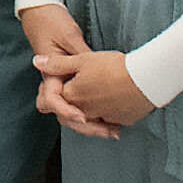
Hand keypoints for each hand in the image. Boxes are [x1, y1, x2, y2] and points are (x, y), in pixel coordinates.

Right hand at [19, 4, 116, 137]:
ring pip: (74, 114)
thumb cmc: (52, 23)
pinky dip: (95, 114)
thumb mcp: (69, 37)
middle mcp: (55, 84)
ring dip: (92, 124)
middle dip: (86, 127)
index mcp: (50, 74)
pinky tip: (113, 119)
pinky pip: (81, 105)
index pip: (53, 100)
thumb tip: (96, 72)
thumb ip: (81, 56)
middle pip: (65, 116)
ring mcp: (63, 85)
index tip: (84, 117)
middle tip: (109, 131)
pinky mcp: (71, 83)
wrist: (40, 16)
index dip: (67, 111)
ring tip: (115, 129)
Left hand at [35, 49, 154, 132]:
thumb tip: (36, 62)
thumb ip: (58, 64)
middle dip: (66, 113)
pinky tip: (111, 109)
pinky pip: (109, 122)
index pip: (51, 102)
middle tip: (67, 105)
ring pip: (90, 122)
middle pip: (69, 118)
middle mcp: (86, 112)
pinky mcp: (121, 120)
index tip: (50, 91)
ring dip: (87, 119)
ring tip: (88, 108)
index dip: (48, 96)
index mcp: (73, 97)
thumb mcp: (83, 60)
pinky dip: (107, 119)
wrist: (145, 79)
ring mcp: (104, 118)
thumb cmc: (113, 67)